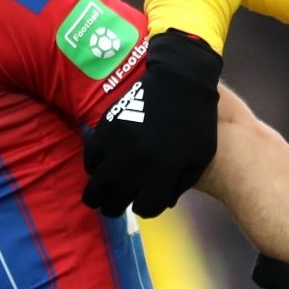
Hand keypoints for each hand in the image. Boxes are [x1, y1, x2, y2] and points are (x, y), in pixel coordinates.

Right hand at [82, 31, 222, 216]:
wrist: (179, 80)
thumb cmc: (196, 121)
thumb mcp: (199, 158)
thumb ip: (181, 184)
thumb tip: (163, 203)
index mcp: (164, 172)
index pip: (146, 208)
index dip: (146, 207)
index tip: (145, 200)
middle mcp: (138, 164)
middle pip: (115, 203)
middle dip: (116, 207)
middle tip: (115, 204)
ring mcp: (118, 147)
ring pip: (96, 187)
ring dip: (98, 194)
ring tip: (101, 194)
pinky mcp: (105, 131)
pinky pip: (89, 160)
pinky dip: (93, 168)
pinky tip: (101, 166)